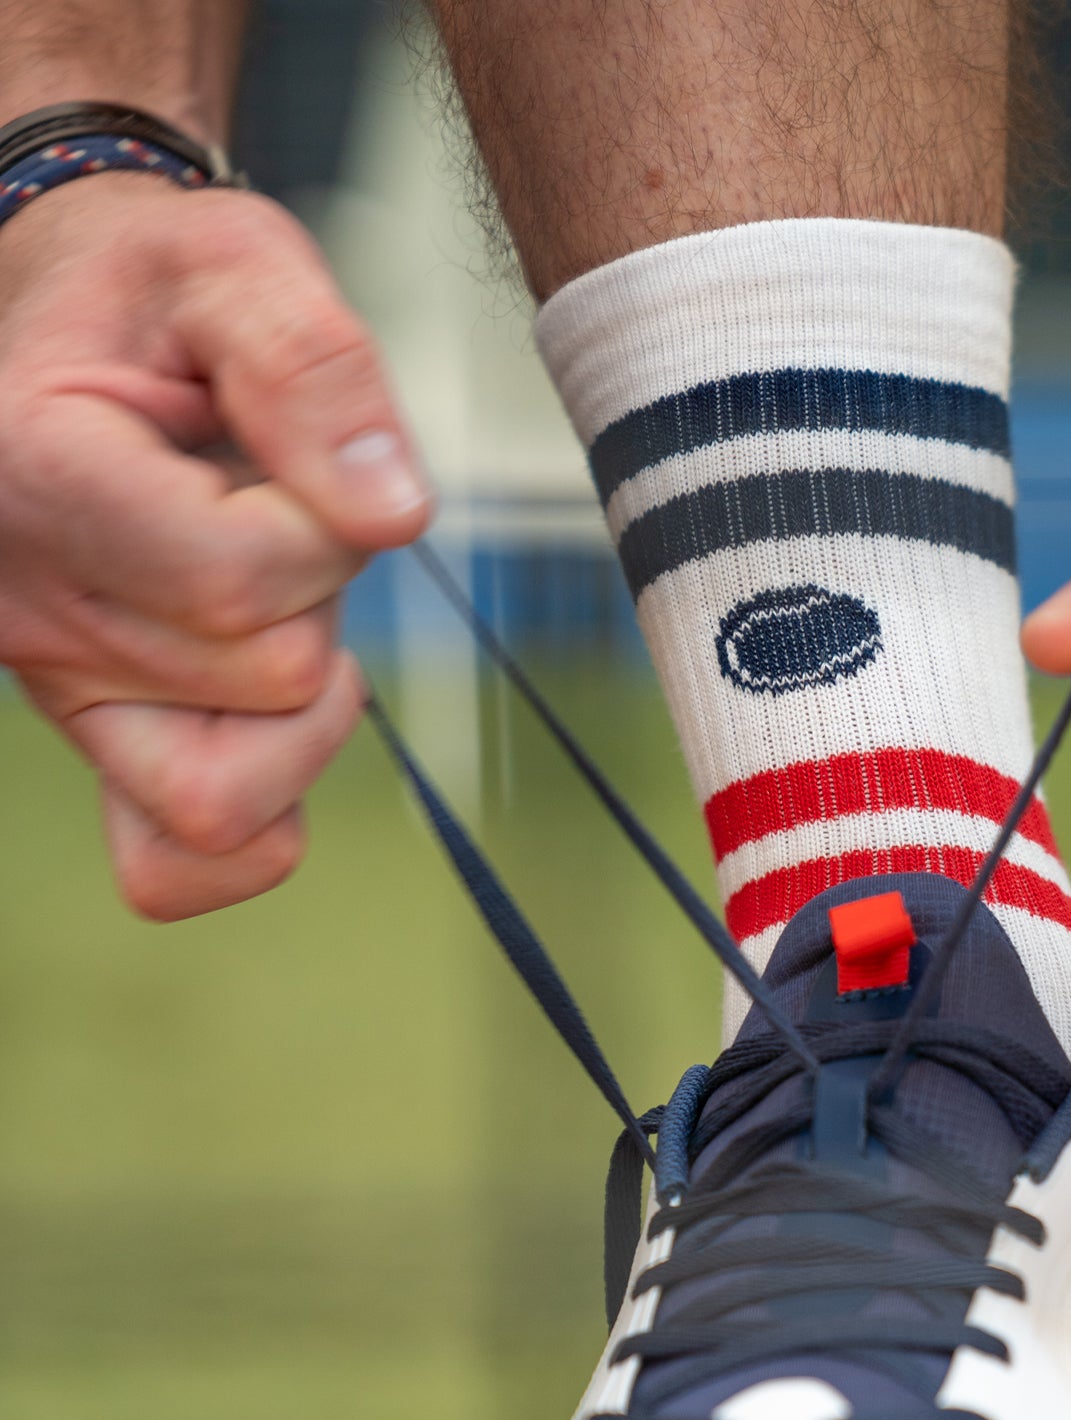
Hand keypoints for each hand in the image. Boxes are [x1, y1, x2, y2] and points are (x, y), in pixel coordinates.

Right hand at [0, 174, 430, 917]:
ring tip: (274, 597)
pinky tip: (279, 717)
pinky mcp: (100, 733)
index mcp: (39, 471)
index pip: (240, 578)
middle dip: (322, 592)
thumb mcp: (236, 263)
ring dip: (300, 700)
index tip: (306, 461)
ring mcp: (59, 686)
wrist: (69, 320)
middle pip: (266, 675)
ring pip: (225, 793)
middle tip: (278, 509)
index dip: (325, 529)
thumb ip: (314, 369)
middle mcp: (29, 604)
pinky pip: (174, 861)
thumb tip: (390, 516)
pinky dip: (258, 816)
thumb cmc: (150, 295)